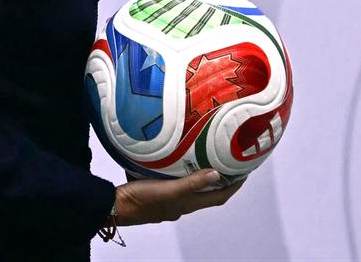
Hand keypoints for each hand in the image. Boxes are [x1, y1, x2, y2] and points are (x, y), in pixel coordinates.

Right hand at [113, 169, 244, 225]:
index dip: (233, 186)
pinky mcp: (157, 194)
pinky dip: (183, 173)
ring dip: (201, 175)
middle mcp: (181, 204)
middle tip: (228, 160)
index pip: (219, 197)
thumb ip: (192, 183)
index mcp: (187, 204)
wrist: (115, 206)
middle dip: (220, 179)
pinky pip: (176, 183)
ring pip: (191, 187)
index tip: (245, 173)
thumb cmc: (142, 199)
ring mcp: (169, 200)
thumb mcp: (169, 189)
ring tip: (206, 156)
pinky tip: (177, 160)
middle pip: (208, 193)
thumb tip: (217, 174)